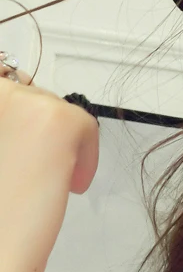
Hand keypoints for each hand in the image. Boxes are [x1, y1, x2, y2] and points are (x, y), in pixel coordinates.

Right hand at [0, 66, 98, 271]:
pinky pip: (86, 126)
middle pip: (26, 96)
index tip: (17, 153)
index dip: (13, 120)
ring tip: (42, 183)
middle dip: (36, 133)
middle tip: (28, 174)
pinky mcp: (57, 119)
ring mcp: (18, 101)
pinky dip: (86, 155)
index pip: (3, 86)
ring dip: (58, 144)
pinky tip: (68, 186)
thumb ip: (4, 134)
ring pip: (56, 110)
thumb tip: (15, 112)